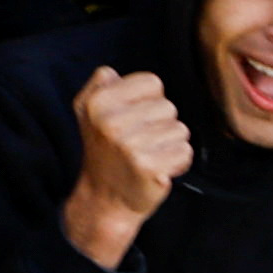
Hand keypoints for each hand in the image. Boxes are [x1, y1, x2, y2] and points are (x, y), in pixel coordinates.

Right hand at [61, 65, 192, 267]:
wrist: (104, 200)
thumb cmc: (104, 152)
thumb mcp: (87, 113)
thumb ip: (99, 85)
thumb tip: (112, 72)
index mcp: (97, 102)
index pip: (152, 82)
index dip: (148, 100)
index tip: (133, 119)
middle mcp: (110, 122)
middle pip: (169, 107)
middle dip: (161, 125)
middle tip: (140, 143)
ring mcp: (129, 146)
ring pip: (180, 130)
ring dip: (170, 145)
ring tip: (149, 156)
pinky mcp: (149, 167)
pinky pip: (185, 152)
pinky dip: (177, 163)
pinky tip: (157, 170)